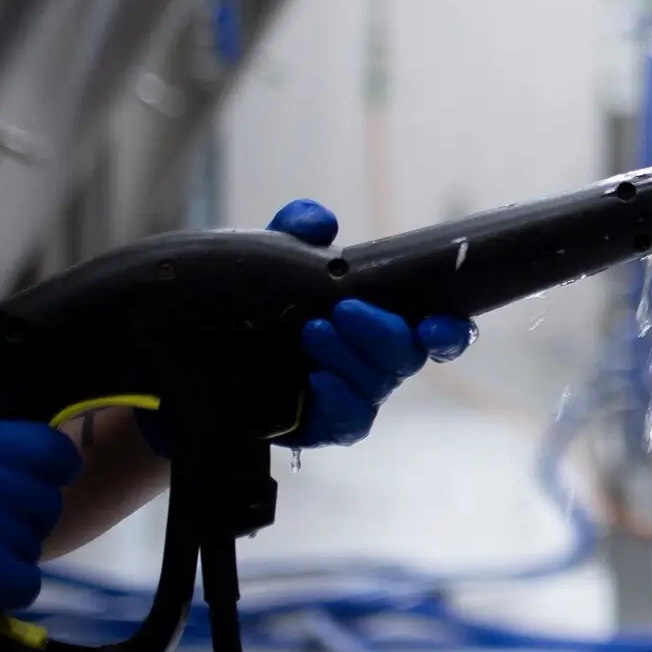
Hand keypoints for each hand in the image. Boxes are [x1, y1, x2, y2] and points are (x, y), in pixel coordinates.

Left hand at [265, 200, 476, 447]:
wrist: (202, 348)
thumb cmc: (255, 302)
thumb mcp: (272, 255)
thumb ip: (297, 227)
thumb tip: (323, 224)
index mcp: (382, 322)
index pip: (437, 332)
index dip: (449, 332)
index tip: (432, 322)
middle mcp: (376, 362)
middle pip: (408, 357)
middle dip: (383, 332)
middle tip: (343, 310)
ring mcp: (353, 396)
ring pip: (378, 386)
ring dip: (349, 357)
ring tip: (312, 331)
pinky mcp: (325, 427)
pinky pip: (352, 422)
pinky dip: (340, 398)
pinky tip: (316, 379)